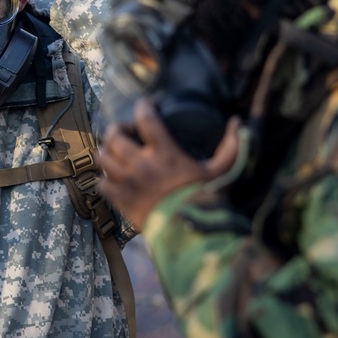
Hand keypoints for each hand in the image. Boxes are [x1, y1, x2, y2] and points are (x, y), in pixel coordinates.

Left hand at [98, 99, 241, 229]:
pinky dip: (104, 179)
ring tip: (117, 154)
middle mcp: (141, 164)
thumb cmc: (205, 199)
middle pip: (114, 135)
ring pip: (103, 157)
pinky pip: (101, 183)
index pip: (146, 119)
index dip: (143, 106)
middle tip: (126, 132)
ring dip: (108, 152)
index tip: (146, 104)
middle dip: (117, 129)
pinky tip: (115, 179)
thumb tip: (237, 123)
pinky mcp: (119, 199)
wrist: (188, 233)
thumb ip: (231, 147)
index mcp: (165, 153)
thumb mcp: (221, 171)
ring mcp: (127, 181)